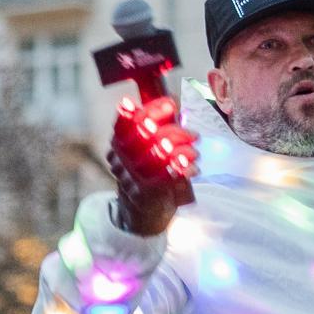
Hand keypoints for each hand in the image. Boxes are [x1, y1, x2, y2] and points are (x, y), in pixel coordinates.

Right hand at [107, 95, 198, 236]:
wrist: (141, 210)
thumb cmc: (150, 172)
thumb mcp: (146, 146)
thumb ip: (156, 125)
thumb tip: (171, 102)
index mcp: (119, 143)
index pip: (128, 122)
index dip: (150, 110)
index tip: (171, 102)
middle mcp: (120, 159)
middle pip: (143, 137)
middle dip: (172, 131)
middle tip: (192, 135)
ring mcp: (131, 177)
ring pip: (154, 157)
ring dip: (179, 151)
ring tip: (194, 152)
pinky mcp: (144, 194)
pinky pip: (163, 179)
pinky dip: (179, 170)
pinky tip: (192, 168)